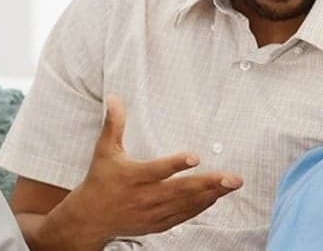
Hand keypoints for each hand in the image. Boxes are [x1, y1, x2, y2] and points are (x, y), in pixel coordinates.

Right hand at [47, 94, 242, 246]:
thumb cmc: (99, 181)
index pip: (157, 170)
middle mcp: (145, 197)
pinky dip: (201, 207)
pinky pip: (183, 216)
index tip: (196, 157)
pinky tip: (216, 197)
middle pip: (181, 190)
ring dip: (211, 194)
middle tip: (233, 178)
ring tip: (232, 185)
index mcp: (133, 177)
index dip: (176, 164)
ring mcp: (153, 213)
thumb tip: (115, 98)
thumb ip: (114, 125)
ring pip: (186, 204)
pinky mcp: (157, 224)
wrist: (89, 219)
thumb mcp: (104, 151)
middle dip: (209, 183)